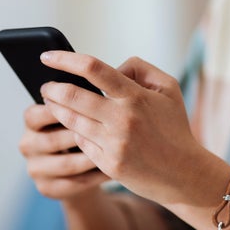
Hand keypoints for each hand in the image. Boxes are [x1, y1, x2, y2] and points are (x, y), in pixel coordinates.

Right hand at [19, 104, 108, 199]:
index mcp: (31, 121)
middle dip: (80, 134)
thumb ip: (78, 101)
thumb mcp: (75, 113)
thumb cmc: (80, 128)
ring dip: (91, 157)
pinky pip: (74, 183)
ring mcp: (35, 168)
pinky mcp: (47, 188)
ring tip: (114, 151)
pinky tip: (112, 170)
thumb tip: (93, 89)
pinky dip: (95, 177)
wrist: (78, 166)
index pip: (35, 114)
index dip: (58, 110)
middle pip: (52, 140)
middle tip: (106, 129)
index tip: (85, 105)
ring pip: (66, 164)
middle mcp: (27, 144)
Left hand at [39, 51, 210, 205]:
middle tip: (45, 85)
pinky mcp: (107, 164)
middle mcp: (122, 119)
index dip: (64, 59)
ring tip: (51, 101)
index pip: (93, 69)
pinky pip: (80, 142)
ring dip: (55, 109)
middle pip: (72, 96)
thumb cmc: (174, 126)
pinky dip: (73, 131)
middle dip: (52, 88)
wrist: (184, 173)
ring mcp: (113, 144)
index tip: (46, 56)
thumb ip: (139, 68)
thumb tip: (110, 68)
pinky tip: (71, 126)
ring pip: (70, 121)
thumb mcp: (168, 88)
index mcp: (136, 96)